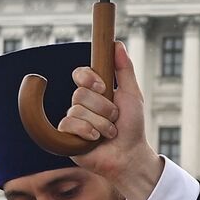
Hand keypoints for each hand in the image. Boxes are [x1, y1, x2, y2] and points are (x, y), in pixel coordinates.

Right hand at [62, 42, 163, 199]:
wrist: (129, 155)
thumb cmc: (132, 127)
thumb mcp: (132, 95)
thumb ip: (125, 69)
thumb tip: (117, 44)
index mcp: (94, 93)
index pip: (80, 74)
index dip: (88, 78)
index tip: (102, 87)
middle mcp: (81, 105)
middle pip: (79, 93)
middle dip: (103, 107)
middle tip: (115, 118)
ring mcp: (74, 121)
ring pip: (78, 111)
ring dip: (101, 123)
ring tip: (110, 133)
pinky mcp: (67, 138)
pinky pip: (69, 125)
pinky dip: (87, 132)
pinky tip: (96, 140)